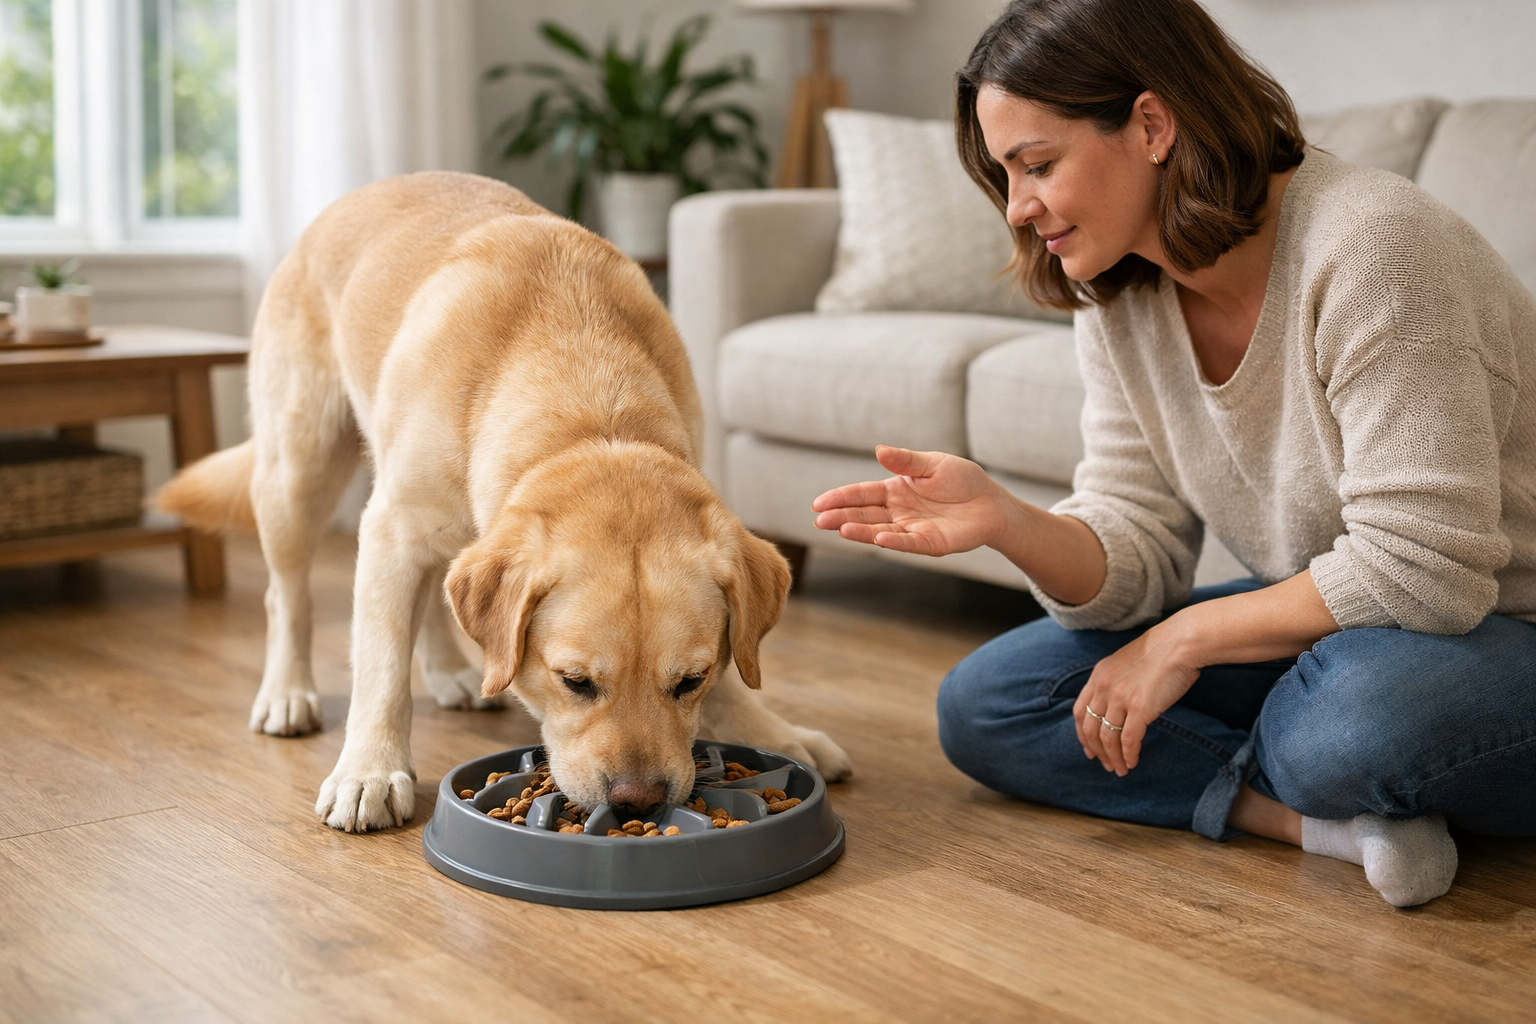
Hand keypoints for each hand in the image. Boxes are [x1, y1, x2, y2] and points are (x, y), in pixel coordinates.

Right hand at [810, 446, 1005, 555]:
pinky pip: (908, 542)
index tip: (818, 503)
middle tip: (819, 520)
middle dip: (841, 516)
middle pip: (864, 514)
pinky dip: (893, 541)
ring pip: (880, 530)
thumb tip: (878, 449)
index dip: (840, 498)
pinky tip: (878, 538)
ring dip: (860, 531)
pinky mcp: (929, 543)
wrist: (991, 503)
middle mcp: (898, 512)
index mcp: (895, 490)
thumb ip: (906, 461)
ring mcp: (911, 528)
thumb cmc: (963, 480)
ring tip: (840, 529)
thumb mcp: (933, 464)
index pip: (861, 494)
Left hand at [1072, 613, 1201, 774]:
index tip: (1089, 749)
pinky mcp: (1139, 708)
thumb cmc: (1161, 652)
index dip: (1082, 734)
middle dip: (1096, 751)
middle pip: (1090, 728)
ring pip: (1108, 738)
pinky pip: (1128, 740)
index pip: (1079, 711)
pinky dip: (1129, 755)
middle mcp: (1104, 687)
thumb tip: (1118, 706)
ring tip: (1121, 769)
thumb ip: (1116, 683)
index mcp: (1098, 675)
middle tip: (1106, 765)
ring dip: (1113, 758)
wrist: (1180, 643)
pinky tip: (1133, 762)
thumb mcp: (1126, 663)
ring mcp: (1120, 698)